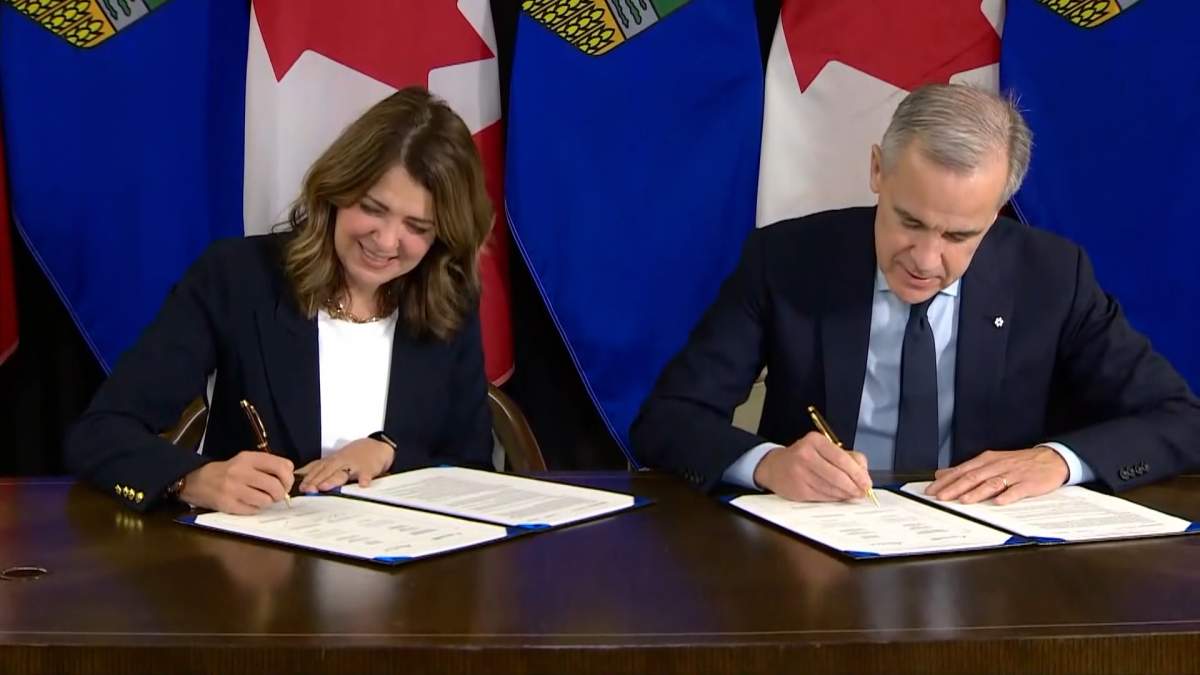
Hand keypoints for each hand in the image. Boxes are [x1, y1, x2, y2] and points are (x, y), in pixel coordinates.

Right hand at [179, 451, 293, 514]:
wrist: (198, 481)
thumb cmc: (228, 472)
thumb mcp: (246, 461)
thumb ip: (267, 466)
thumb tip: (289, 479)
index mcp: (248, 458)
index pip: (282, 466)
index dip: (289, 478)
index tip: (286, 483)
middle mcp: (241, 472)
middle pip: (275, 486)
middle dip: (280, 494)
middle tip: (275, 495)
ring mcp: (233, 489)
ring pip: (266, 500)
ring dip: (267, 502)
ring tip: (260, 499)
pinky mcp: (228, 504)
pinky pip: (253, 510)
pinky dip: (255, 509)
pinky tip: (248, 503)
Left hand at [297, 437, 394, 492]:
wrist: (377, 446)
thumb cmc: (355, 455)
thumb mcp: (337, 458)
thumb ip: (322, 467)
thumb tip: (302, 475)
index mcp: (333, 461)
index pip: (318, 469)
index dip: (309, 478)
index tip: (301, 487)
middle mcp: (342, 462)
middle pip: (327, 472)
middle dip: (316, 481)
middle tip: (309, 489)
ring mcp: (355, 466)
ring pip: (342, 473)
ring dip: (333, 480)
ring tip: (325, 487)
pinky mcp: (368, 469)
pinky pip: (366, 475)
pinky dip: (364, 479)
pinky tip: (362, 485)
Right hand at [752, 431, 873, 501]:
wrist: (775, 466)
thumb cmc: (805, 457)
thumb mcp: (825, 448)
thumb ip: (848, 457)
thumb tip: (863, 475)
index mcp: (815, 441)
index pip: (842, 459)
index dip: (858, 473)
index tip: (867, 483)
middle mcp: (805, 455)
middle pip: (837, 476)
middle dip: (854, 487)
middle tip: (862, 492)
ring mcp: (800, 473)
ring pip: (831, 488)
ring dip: (845, 494)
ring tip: (851, 494)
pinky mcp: (797, 489)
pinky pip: (822, 497)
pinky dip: (834, 498)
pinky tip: (838, 496)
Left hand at [925, 447, 1068, 504]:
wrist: (1051, 459)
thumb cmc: (1018, 462)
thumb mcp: (991, 461)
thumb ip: (967, 469)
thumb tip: (942, 473)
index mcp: (987, 461)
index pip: (962, 470)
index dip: (946, 481)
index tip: (931, 490)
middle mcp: (997, 466)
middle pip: (973, 477)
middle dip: (955, 487)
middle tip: (941, 497)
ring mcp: (1013, 474)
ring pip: (992, 483)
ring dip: (977, 492)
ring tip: (964, 501)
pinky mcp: (1029, 483)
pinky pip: (1017, 490)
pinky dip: (1007, 496)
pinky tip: (999, 502)